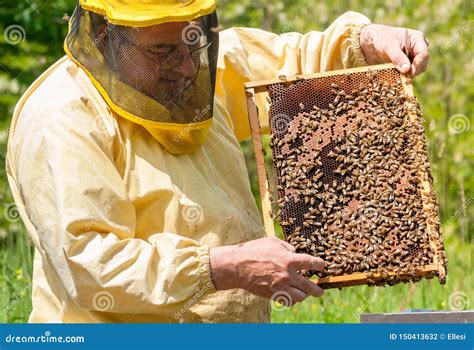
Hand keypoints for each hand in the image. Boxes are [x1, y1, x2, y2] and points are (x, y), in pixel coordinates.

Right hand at [209, 236, 324, 305]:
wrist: (237, 267)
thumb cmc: (253, 250)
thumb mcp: (271, 241)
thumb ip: (286, 246)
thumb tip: (294, 251)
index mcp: (288, 260)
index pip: (310, 263)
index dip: (319, 265)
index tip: (322, 265)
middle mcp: (287, 275)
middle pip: (309, 286)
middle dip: (317, 290)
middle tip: (320, 291)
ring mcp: (280, 287)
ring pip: (300, 297)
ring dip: (303, 295)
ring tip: (303, 293)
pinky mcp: (273, 295)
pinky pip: (287, 302)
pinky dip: (291, 300)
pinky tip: (290, 296)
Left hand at [360, 24, 429, 76]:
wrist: (372, 41)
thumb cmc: (381, 38)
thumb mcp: (388, 46)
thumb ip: (398, 57)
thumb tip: (407, 70)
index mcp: (417, 39)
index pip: (423, 54)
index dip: (418, 65)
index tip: (410, 73)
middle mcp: (418, 48)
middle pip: (423, 63)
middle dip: (415, 71)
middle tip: (404, 78)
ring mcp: (413, 56)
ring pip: (417, 69)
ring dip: (409, 74)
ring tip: (398, 77)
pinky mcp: (406, 64)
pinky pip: (409, 72)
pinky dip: (404, 76)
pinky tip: (396, 78)